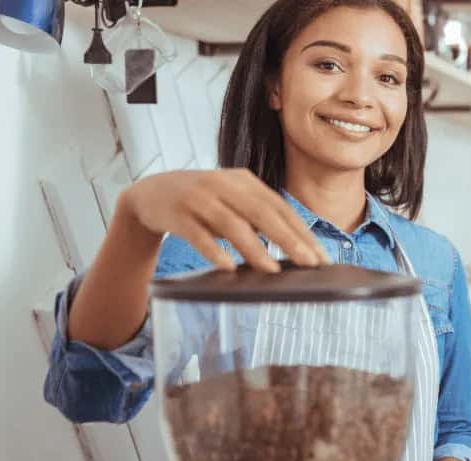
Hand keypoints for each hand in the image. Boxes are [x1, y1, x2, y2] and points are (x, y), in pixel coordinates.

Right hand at [119, 169, 328, 271]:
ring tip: (273, 270)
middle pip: (262, 213)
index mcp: (244, 180)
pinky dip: (213, 250)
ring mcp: (198, 197)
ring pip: (231, 224)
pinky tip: (228, 267)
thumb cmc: (202, 203)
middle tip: (309, 263)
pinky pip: (198, 234)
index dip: (302, 231)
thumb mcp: (233, 201)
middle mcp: (223, 184)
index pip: (280, 207)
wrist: (149, 193)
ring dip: (254, 248)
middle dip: (288, 239)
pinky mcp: (176, 213)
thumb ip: (259, 218)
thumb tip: (296, 247)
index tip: (321, 256)